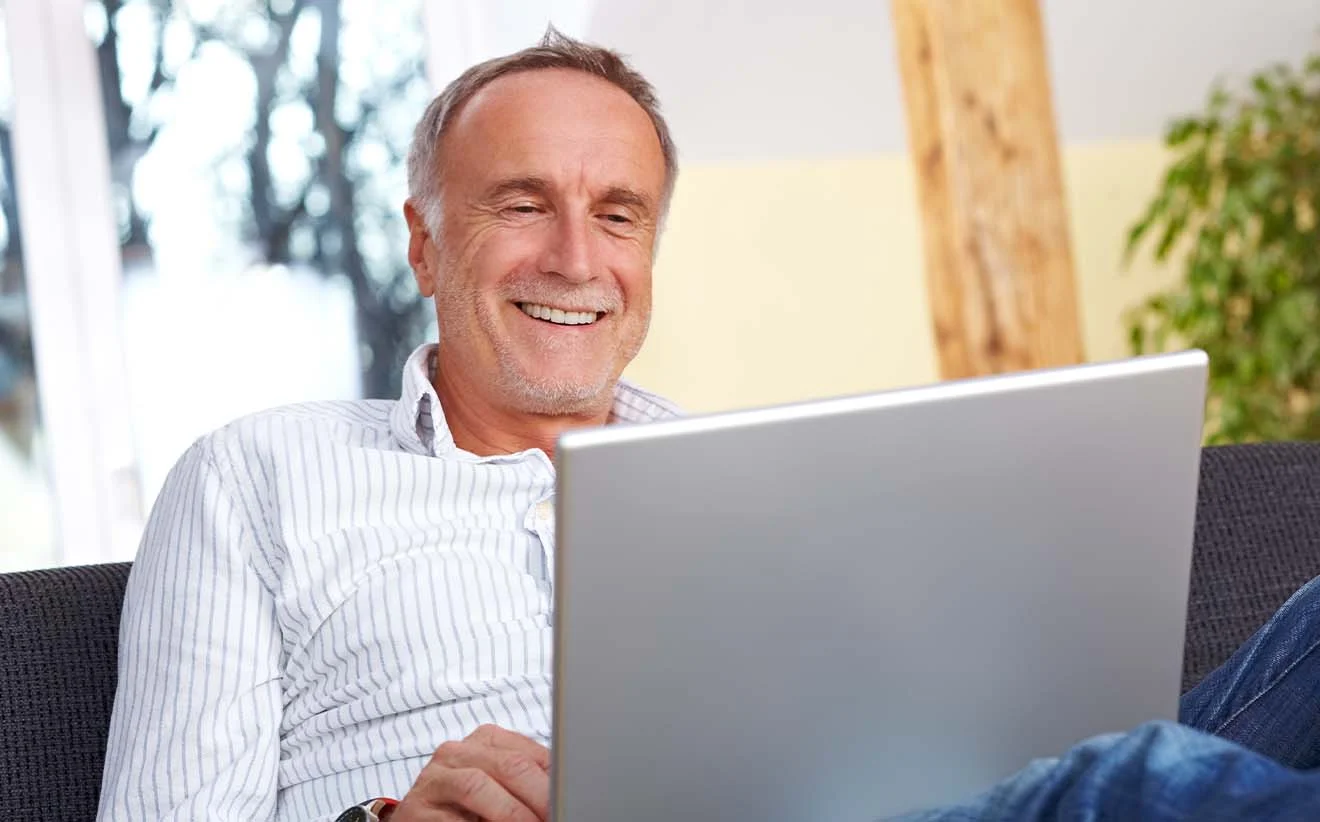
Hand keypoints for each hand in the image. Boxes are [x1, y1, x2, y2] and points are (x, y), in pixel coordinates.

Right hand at [392, 724, 550, 821]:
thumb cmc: (466, 809)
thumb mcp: (499, 790)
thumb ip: (528, 785)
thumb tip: (563, 794)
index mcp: (484, 741)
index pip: (529, 754)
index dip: (553, 780)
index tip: (570, 799)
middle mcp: (456, 752)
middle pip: (509, 765)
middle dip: (539, 795)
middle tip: (556, 815)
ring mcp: (433, 779)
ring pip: (477, 785)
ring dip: (511, 812)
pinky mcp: (414, 809)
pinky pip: (450, 818)